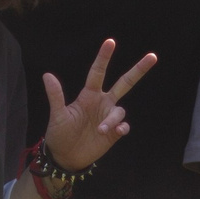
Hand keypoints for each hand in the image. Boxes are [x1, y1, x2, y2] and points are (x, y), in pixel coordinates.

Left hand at [44, 39, 156, 172]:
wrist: (65, 157)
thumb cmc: (59, 133)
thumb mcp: (57, 115)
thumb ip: (55, 95)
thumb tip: (47, 75)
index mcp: (89, 95)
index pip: (98, 72)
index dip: (104, 57)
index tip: (110, 41)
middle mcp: (102, 102)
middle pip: (124, 83)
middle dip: (138, 70)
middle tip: (152, 56)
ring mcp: (109, 117)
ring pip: (120, 111)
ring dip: (113, 119)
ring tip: (102, 130)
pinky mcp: (114, 133)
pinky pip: (124, 126)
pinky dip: (121, 127)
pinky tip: (116, 132)